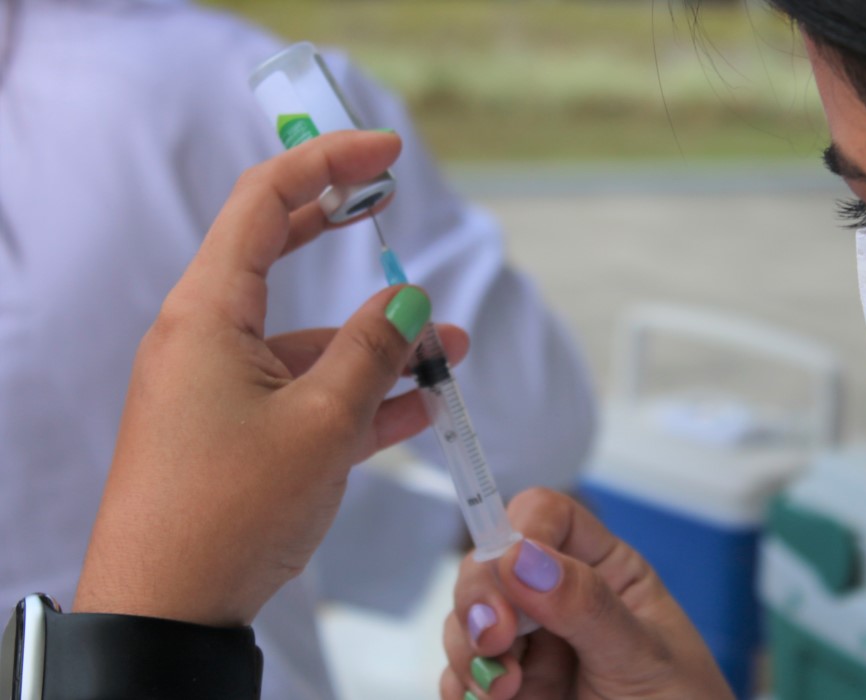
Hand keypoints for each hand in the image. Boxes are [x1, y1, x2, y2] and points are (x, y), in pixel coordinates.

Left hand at [73, 130, 468, 626]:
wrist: (168, 617)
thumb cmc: (229, 511)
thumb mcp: (321, 424)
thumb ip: (374, 352)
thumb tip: (411, 302)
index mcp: (207, 316)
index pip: (263, 203)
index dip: (328, 165)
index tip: (387, 152)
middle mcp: (208, 341)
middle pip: (276, 255)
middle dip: (340, 228)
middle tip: (392, 197)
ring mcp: (223, 390)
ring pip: (309, 343)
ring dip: (377, 344)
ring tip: (449, 351)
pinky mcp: (240, 436)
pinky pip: (309, 397)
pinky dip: (361, 396)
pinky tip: (420, 402)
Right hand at [441, 488, 732, 699]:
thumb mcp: (645, 655)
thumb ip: (587, 607)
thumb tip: (522, 557)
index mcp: (604, 570)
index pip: (548, 517)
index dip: (521, 530)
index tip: (510, 572)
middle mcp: (557, 600)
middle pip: (490, 563)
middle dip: (480, 596)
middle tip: (494, 638)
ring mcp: (528, 647)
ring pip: (467, 619)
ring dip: (469, 648)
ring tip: (505, 692)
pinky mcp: (507, 690)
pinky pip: (460, 674)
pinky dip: (460, 687)